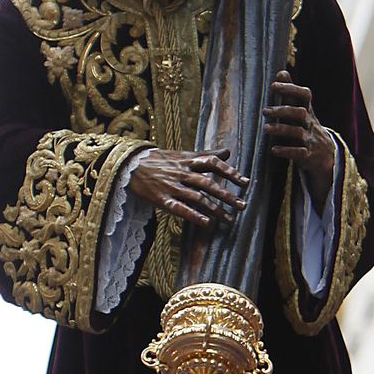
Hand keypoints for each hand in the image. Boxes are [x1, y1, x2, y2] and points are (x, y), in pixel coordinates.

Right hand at [127, 147, 246, 231]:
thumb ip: (206, 154)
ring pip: (197, 197)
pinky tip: (206, 223)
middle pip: (208, 183)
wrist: (129, 164)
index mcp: (187, 160)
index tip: (245, 182)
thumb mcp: (182, 153)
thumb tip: (228, 151)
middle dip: (226, 195)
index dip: (229, 172)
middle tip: (242, 205)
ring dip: (215, 209)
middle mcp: (181, 172)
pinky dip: (193, 215)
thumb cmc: (160, 160)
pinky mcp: (161, 199)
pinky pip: (179, 208)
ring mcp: (171, 186)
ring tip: (229, 219)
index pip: (212, 163)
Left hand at [265, 71, 336, 208]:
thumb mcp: (302, 111)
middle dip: (283, 110)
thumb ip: (290, 94)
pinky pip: (298, 153)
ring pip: (298, 133)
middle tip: (264, 110)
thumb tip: (281, 71)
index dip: (290, 89)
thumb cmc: (307, 129)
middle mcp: (310, 124)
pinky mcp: (308, 157)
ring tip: (265, 129)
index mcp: (307, 111)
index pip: (304, 95)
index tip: (274, 85)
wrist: (327, 157)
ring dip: (281, 130)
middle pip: (300, 113)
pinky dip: (286, 151)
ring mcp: (310, 140)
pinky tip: (273, 150)